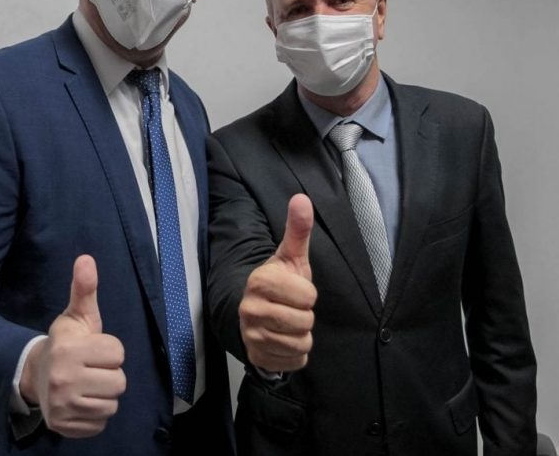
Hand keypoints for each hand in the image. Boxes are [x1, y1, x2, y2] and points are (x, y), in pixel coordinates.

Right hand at [20, 255, 125, 437]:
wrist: (36, 375)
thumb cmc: (65, 342)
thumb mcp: (76, 315)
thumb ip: (85, 288)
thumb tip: (86, 258)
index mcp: (69, 350)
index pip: (118, 353)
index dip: (110, 350)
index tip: (94, 349)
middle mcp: (64, 380)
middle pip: (119, 382)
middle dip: (110, 374)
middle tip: (92, 368)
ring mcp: (63, 407)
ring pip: (112, 405)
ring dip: (104, 395)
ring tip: (88, 384)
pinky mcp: (65, 427)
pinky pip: (100, 424)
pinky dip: (95, 415)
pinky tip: (83, 401)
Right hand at [239, 194, 316, 372]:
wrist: (257, 313)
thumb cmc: (280, 282)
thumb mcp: (291, 257)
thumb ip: (298, 230)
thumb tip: (302, 198)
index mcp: (259, 281)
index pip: (308, 296)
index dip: (308, 293)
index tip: (295, 289)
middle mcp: (250, 309)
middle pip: (305, 321)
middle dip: (305, 315)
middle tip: (292, 308)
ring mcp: (252, 336)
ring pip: (301, 342)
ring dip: (302, 335)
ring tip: (289, 323)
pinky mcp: (258, 357)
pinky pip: (295, 360)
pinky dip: (296, 353)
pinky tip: (285, 340)